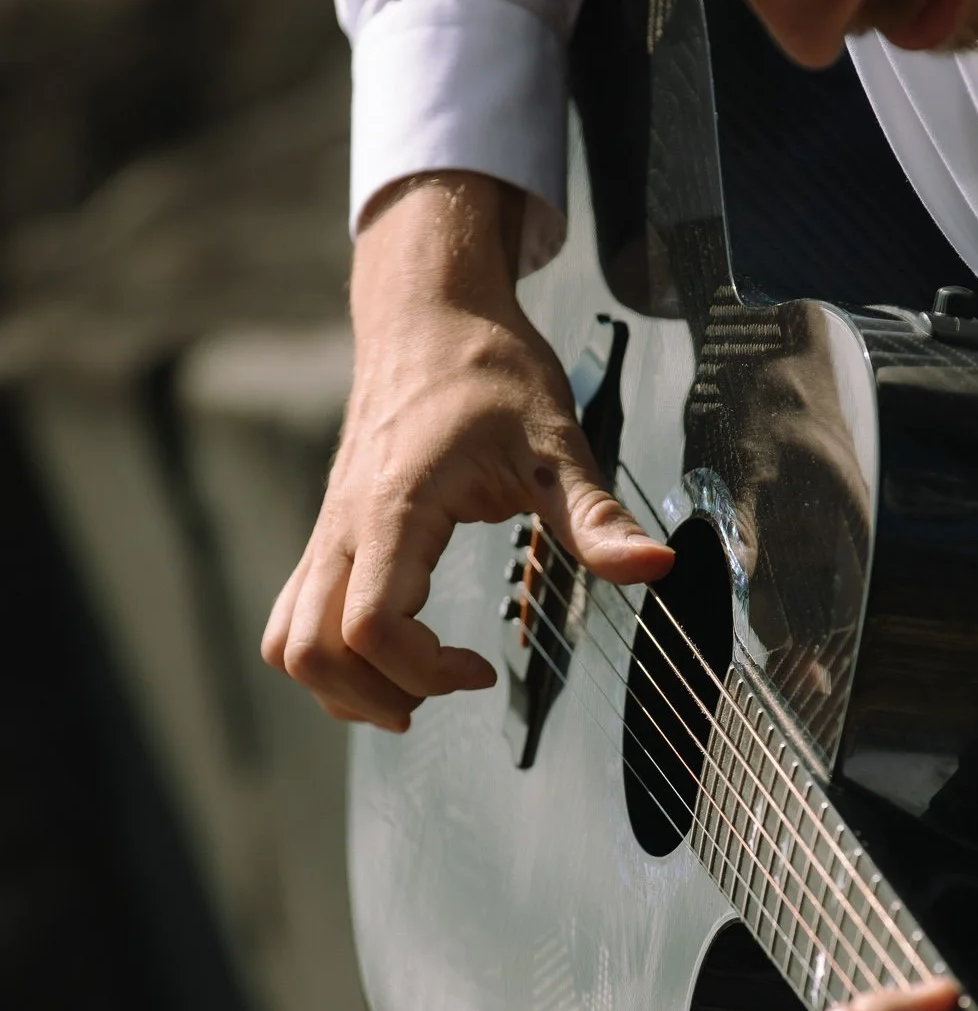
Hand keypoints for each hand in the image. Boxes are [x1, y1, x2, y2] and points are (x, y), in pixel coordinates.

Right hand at [262, 171, 671, 729]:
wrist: (428, 316)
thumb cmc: (488, 371)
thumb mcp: (556, 443)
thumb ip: (597, 516)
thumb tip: (657, 567)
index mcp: (393, 510)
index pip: (371, 626)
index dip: (424, 669)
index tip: (482, 668)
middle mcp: (343, 527)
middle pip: (307, 649)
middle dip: (371, 695)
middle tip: (442, 689)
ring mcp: (328, 532)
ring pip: (286, 640)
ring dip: (341, 683)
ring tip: (412, 685)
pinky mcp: (329, 534)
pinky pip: (295, 615)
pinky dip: (330, 653)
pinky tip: (391, 652)